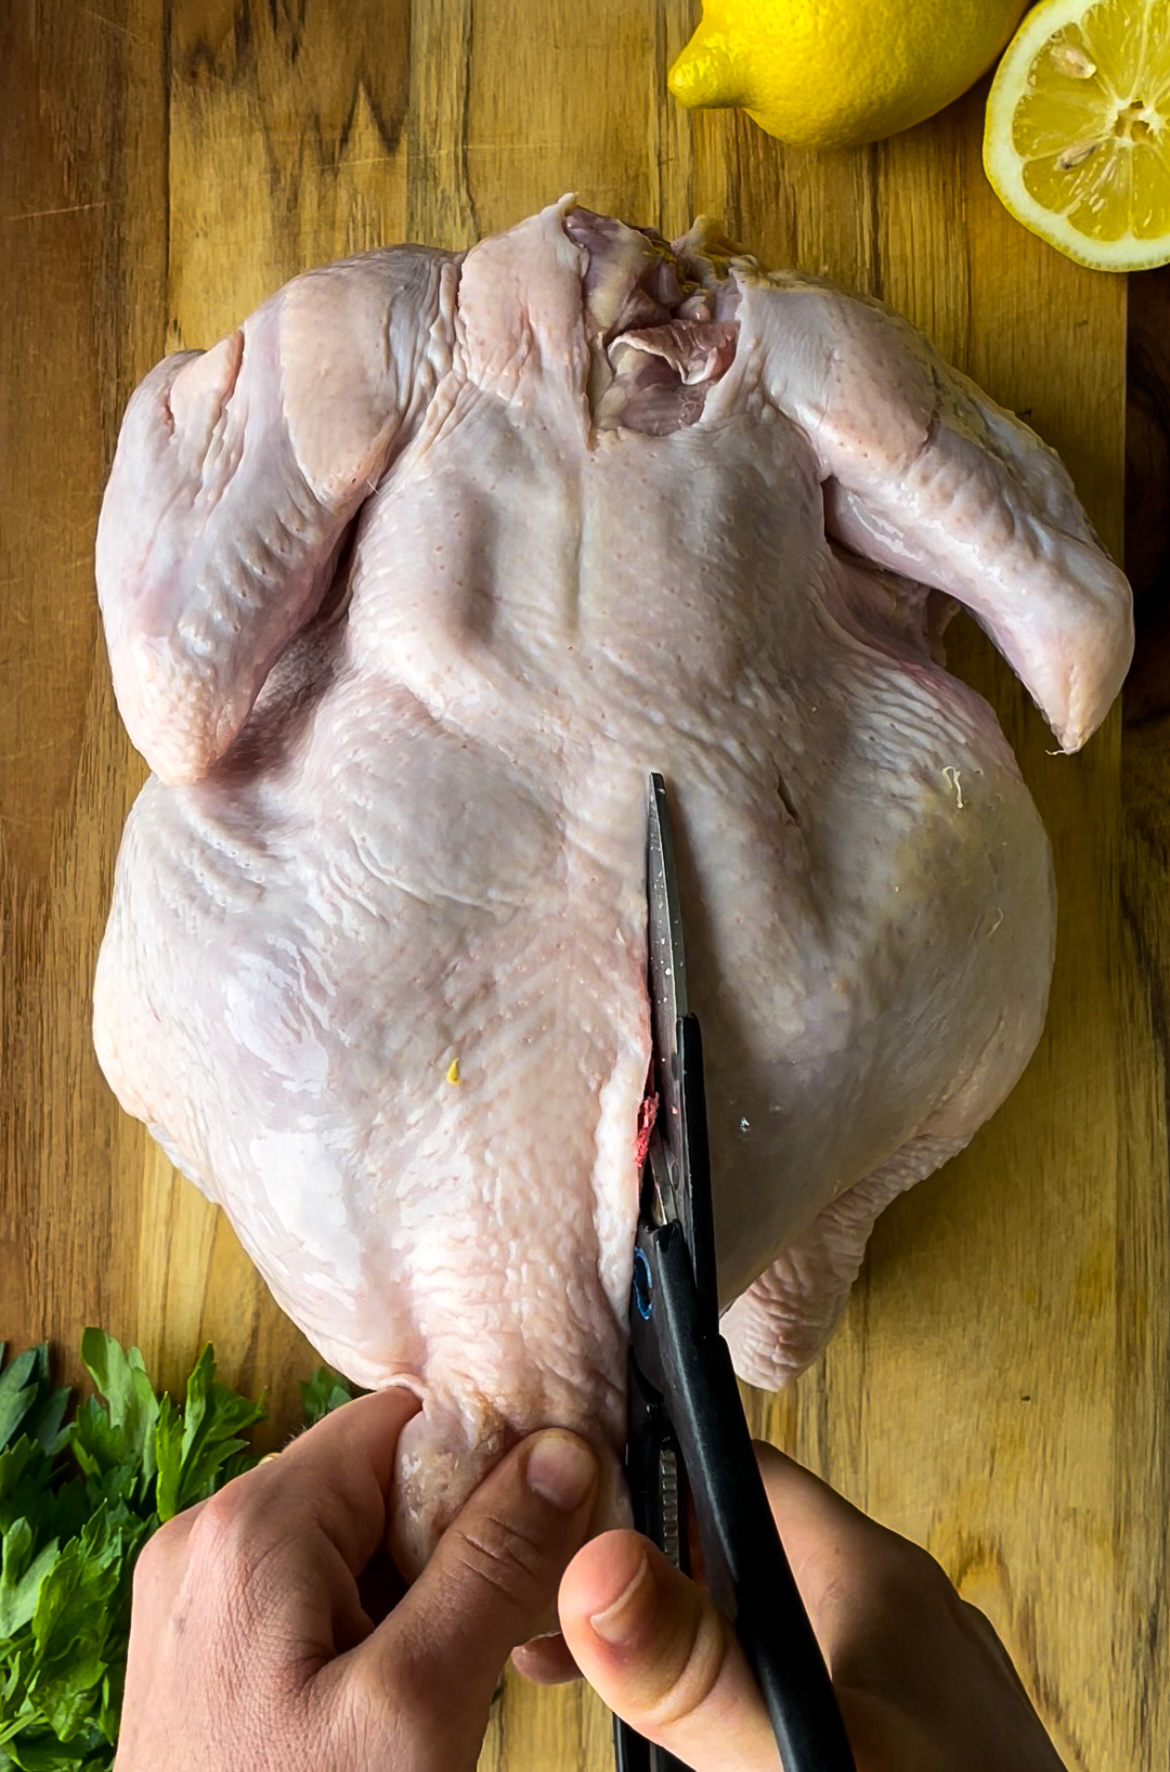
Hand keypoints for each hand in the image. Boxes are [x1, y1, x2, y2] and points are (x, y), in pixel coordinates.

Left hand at [114, 1390, 598, 1770]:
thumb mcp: (414, 1706)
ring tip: (440, 1691)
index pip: (397, 1423)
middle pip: (374, 1486)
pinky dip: (369, 1635)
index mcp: (249, 1523)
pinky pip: (310, 1601)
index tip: (543, 1532)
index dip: (483, 1466)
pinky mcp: (204, 1653)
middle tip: (496, 1636)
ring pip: (349, 1547)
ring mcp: (198, 1599)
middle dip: (449, 1547)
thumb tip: (561, 1452)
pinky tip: (390, 1708)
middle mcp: (207, 1539)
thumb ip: (491, 1568)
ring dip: (415, 1598)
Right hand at [535, 1443, 1065, 1771]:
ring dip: (693, 1653)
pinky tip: (705, 1750)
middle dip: (650, 1584)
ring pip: (774, 1631)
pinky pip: (814, 1689)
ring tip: (608, 1696)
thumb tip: (597, 1566)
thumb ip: (701, 1670)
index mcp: (871, 1573)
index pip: (740, 1473)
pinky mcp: (917, 1741)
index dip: (648, 1478)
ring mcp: (912, 1680)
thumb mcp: (803, 1752)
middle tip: (557, 1639)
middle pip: (746, 1555)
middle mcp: (896, 1610)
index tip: (561, 1513)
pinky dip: (748, 1704)